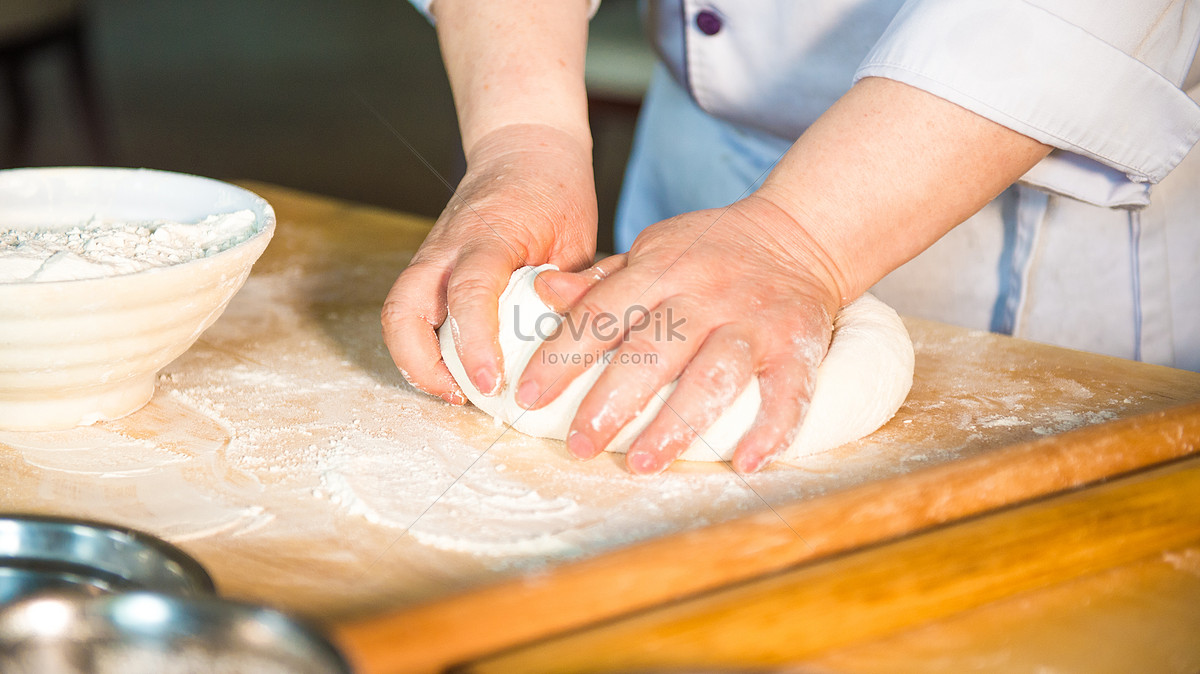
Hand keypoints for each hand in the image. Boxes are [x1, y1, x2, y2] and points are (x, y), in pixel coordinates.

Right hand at [381, 123, 596, 402]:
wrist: (523, 149)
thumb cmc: (554, 193)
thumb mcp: (577, 238)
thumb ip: (570, 291)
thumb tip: (574, 347)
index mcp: (490, 234)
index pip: (469, 291)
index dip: (475, 343)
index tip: (491, 382)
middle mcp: (447, 247)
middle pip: (403, 310)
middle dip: (421, 365)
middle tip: (461, 396)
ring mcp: (431, 257)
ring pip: (397, 314)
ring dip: (416, 362)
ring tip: (456, 391)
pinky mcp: (429, 270)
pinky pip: (410, 313)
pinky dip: (423, 347)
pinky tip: (455, 370)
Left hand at [518, 195, 843, 473]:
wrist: (799, 232)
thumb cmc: (713, 251)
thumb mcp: (654, 251)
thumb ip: (603, 280)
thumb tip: (543, 293)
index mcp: (661, 269)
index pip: (601, 313)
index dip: (561, 356)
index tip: (528, 397)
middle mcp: (705, 294)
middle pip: (653, 350)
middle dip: (612, 400)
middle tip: (580, 445)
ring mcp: (753, 321)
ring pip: (714, 375)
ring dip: (678, 424)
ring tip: (642, 463)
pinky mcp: (796, 345)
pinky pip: (789, 391)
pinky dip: (772, 429)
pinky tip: (746, 464)